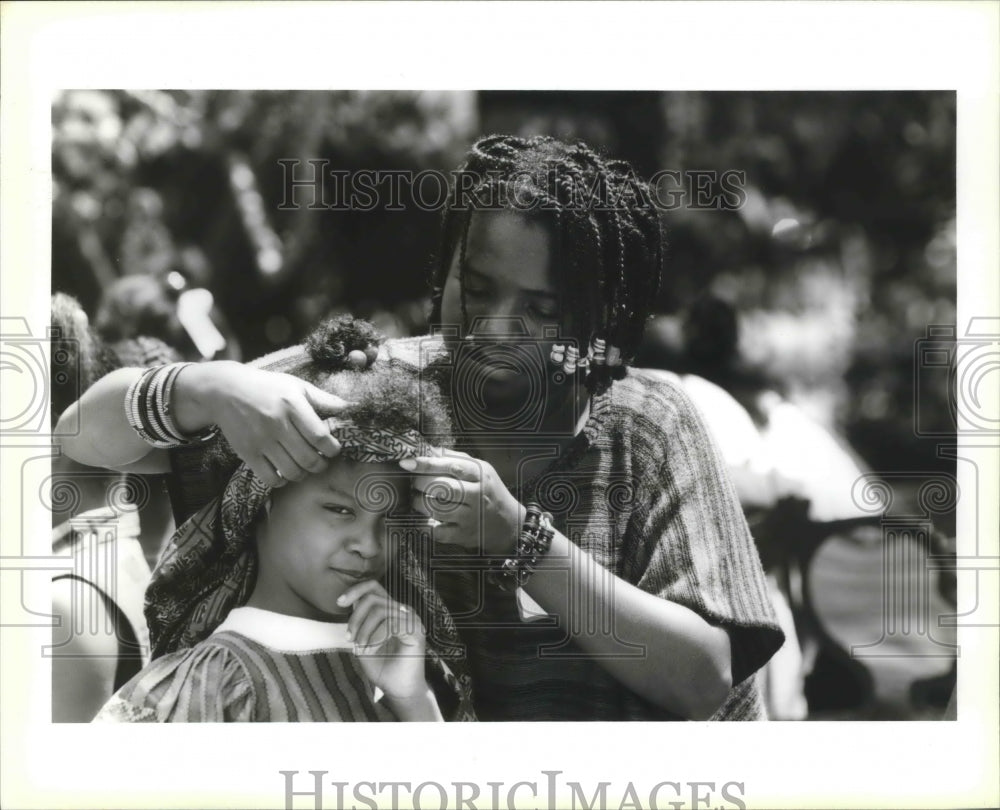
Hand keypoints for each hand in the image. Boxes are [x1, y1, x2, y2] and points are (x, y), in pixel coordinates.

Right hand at [175, 362, 349, 487]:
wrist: (225, 391)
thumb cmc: (267, 387)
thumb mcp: (296, 386)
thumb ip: (324, 399)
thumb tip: (350, 408)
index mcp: (292, 405)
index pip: (320, 437)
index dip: (333, 448)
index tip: (333, 448)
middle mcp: (277, 424)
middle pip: (309, 459)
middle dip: (322, 464)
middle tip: (322, 459)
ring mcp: (261, 440)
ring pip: (293, 472)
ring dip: (305, 473)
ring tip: (306, 465)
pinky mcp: (247, 453)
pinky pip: (271, 478)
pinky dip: (283, 480)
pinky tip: (286, 470)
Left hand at [337, 580, 427, 700]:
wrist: (399, 691)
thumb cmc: (383, 668)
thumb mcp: (364, 641)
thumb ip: (360, 622)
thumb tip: (350, 602)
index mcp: (391, 610)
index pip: (373, 587)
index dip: (355, 590)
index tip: (339, 603)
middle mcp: (402, 610)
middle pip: (372, 597)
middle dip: (355, 618)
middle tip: (350, 640)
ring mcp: (411, 619)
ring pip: (379, 610)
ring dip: (364, 631)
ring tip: (362, 649)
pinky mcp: (416, 630)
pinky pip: (390, 623)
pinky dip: (375, 637)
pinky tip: (372, 650)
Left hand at [401, 449, 522, 555]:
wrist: (509, 523)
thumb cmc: (489, 491)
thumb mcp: (479, 469)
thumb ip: (454, 458)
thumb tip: (426, 450)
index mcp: (480, 474)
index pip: (451, 466)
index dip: (426, 464)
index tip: (407, 463)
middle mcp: (477, 495)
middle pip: (442, 486)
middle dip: (420, 483)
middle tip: (412, 482)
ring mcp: (471, 517)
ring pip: (436, 508)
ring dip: (419, 503)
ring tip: (416, 499)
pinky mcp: (464, 535)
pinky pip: (437, 531)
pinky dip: (425, 525)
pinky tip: (423, 518)